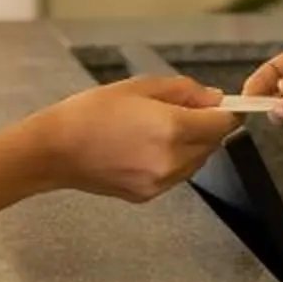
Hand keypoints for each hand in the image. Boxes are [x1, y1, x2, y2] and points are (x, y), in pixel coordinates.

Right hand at [32, 74, 234, 202]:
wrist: (55, 150)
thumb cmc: (90, 112)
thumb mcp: (139, 87)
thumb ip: (183, 91)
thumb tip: (214, 98)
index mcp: (172, 128)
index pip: (222, 124)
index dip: (227, 112)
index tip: (223, 105)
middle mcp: (172, 160)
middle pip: (213, 144)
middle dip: (206, 127)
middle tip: (182, 110)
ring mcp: (160, 182)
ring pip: (196, 162)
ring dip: (192, 145)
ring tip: (159, 129)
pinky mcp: (148, 195)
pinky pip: (176, 175)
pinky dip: (173, 161)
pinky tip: (146, 147)